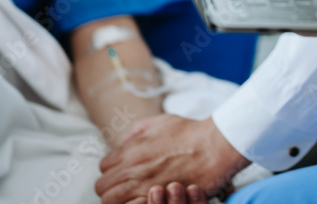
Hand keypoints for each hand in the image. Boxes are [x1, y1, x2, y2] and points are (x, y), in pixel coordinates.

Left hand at [95, 115, 248, 203]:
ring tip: (133, 197)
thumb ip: (138, 129)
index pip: (103, 166)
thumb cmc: (191, 132)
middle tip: (126, 189)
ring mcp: (143, 185)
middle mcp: (132, 167)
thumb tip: (125, 140)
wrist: (214, 146)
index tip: (124, 174)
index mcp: (131, 149)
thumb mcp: (161, 121)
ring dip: (119, 200)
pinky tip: (144, 201)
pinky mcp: (157, 198)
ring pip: (109, 201)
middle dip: (111, 188)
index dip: (113, 171)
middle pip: (102, 187)